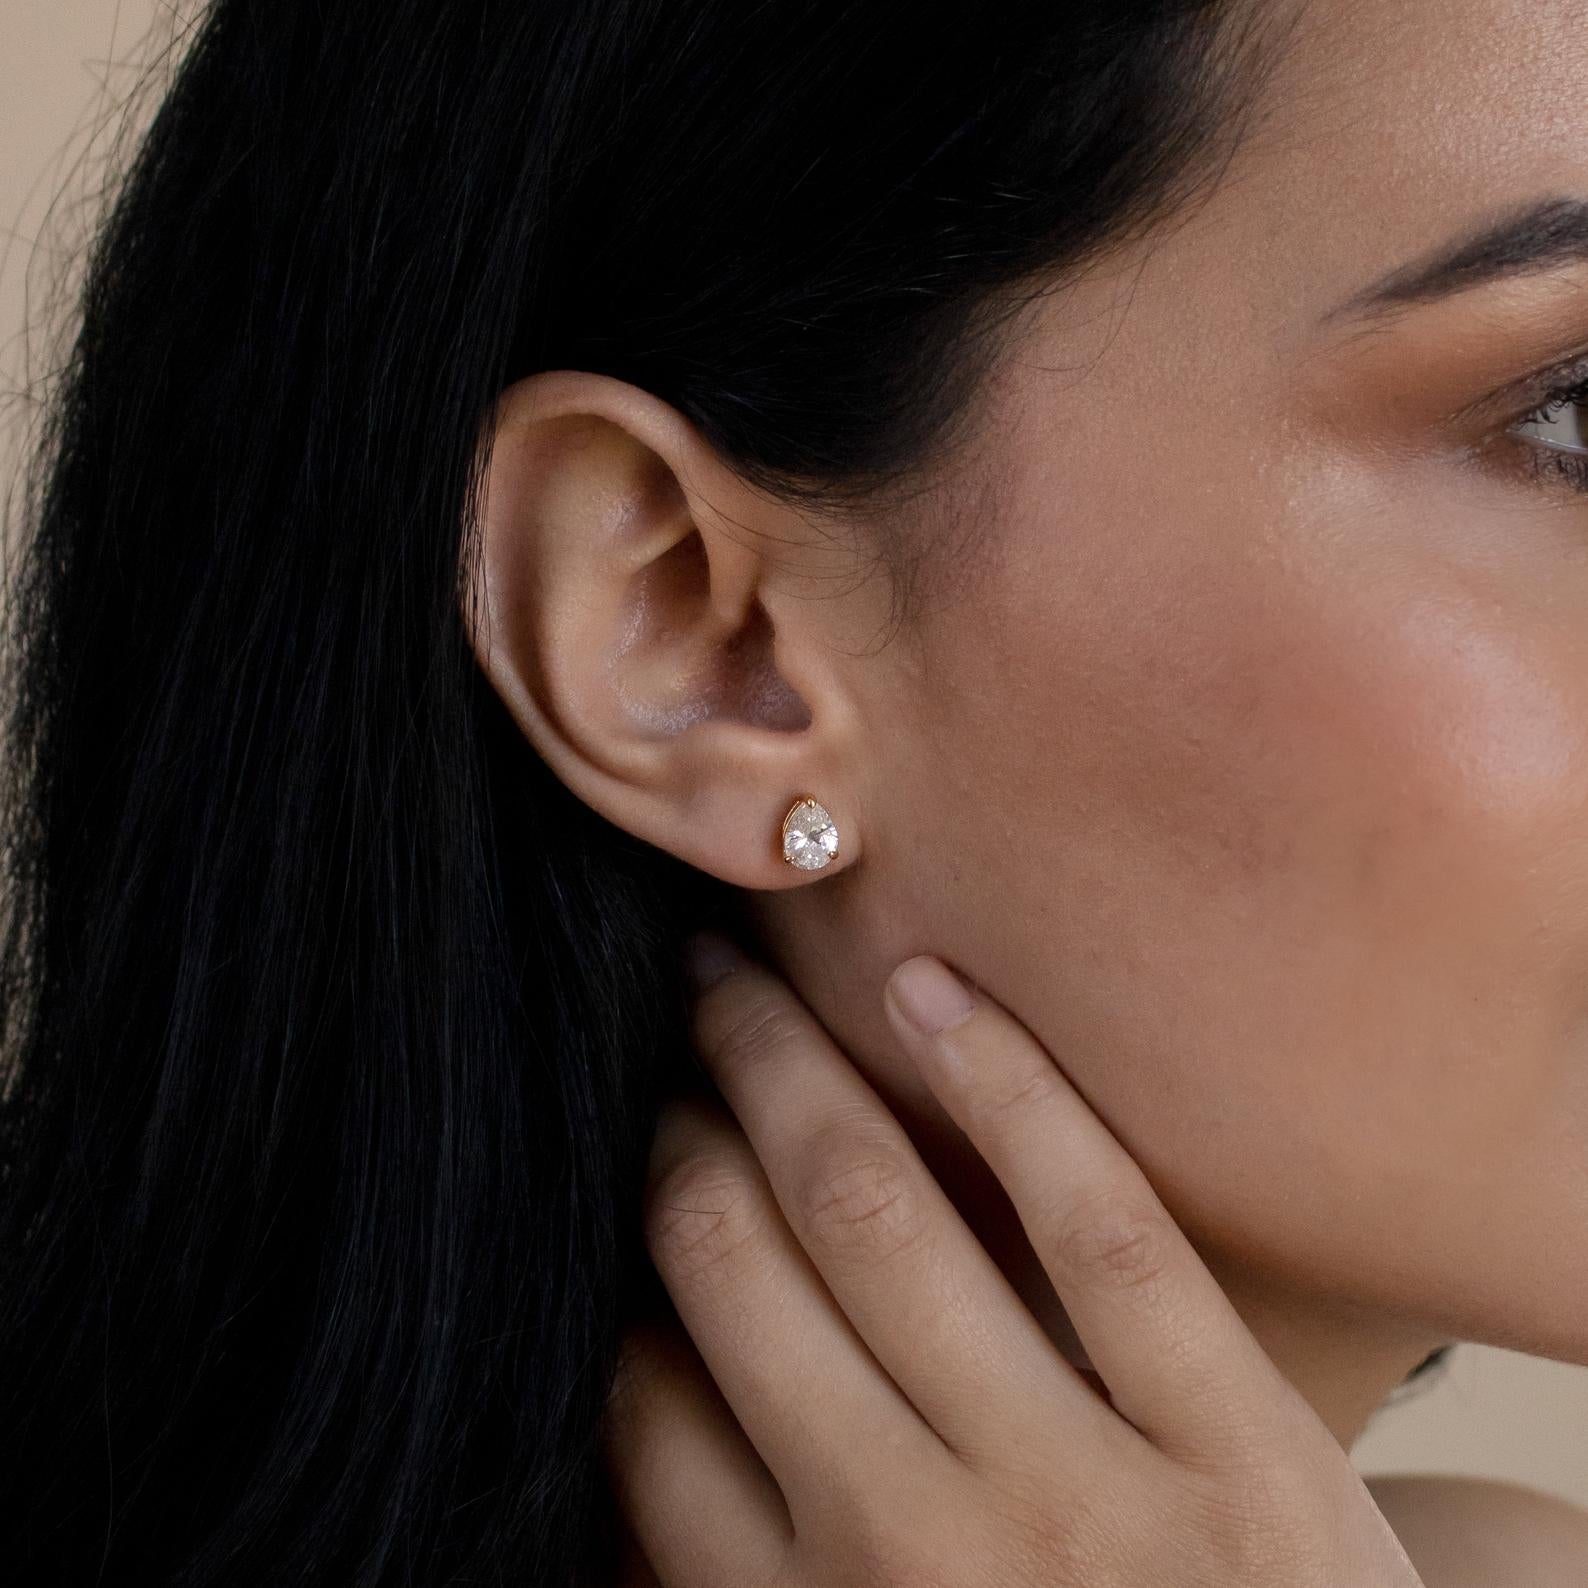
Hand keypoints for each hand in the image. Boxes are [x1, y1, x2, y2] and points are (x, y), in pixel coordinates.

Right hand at [599, 935, 1424, 1586]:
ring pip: (875, 1213)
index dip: (607, 1236)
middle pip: (730, 1258)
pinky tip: (925, 987)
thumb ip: (750, 1566)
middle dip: (668, 1114)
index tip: (607, 1147)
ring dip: (781, 1062)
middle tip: (648, 1017)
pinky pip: (1096, 1222)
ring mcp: (1076, 1501)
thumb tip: (629, 1380)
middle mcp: (904, 1557)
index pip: (634, 1388)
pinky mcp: (1241, 1452)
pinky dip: (999, 1082)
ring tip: (733, 974)